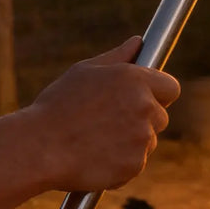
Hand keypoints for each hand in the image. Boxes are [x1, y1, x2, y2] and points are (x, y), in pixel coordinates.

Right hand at [24, 35, 180, 190]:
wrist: (38, 147)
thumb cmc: (57, 105)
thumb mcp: (85, 71)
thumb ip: (118, 57)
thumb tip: (138, 42)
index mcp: (136, 80)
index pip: (171, 88)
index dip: (159, 94)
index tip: (146, 100)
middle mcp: (145, 107)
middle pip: (160, 117)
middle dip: (143, 120)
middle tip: (111, 123)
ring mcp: (142, 138)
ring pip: (148, 142)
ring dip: (132, 143)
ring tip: (98, 140)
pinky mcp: (134, 166)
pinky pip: (135, 164)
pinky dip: (121, 164)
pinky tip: (96, 158)